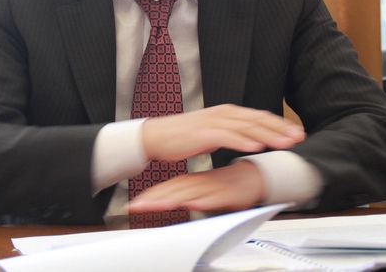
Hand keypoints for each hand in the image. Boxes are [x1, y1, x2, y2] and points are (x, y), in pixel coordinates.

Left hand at [127, 161, 263, 212]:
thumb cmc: (226, 186)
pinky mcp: (227, 195)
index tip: (133, 204)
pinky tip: (194, 204)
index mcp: (192, 181)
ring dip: (173, 199)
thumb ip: (187, 196)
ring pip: (190, 194)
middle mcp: (199, 183)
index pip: (167, 188)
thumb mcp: (203, 191)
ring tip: (157, 205)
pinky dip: (203, 201)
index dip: (150, 196)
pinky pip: (213, 198)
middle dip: (154, 199)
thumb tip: (168, 203)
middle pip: (173, 190)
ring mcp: (212, 189)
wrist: (252, 179)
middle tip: (136, 206)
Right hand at [141, 104, 304, 161]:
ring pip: (247, 127)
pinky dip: (243, 141)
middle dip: (281, 128)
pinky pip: (227, 137)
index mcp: (227, 113)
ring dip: (268, 135)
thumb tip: (248, 138)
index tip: (296, 133)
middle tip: (299, 137)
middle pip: (258, 120)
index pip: (259, 117)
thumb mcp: (213, 133)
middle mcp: (224, 114)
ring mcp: (214, 122)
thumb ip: (231, 133)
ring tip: (285, 143)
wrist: (157, 136)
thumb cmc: (184, 137)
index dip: (280, 124)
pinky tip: (256, 147)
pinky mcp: (204, 133)